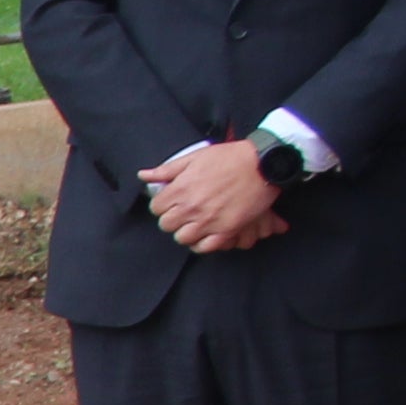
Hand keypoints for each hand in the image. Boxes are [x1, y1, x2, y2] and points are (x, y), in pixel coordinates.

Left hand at [144, 139, 287, 253]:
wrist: (263, 164)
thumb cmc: (229, 157)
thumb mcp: (195, 157)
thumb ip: (167, 170)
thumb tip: (143, 175)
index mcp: (181, 189)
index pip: (156, 208)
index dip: (162, 205)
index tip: (171, 202)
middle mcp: (192, 207)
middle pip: (166, 225)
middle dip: (172, 218)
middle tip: (183, 212)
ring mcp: (209, 220)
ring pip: (182, 238)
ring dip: (186, 231)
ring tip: (195, 222)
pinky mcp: (226, 230)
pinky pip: (204, 247)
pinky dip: (201, 243)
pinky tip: (205, 234)